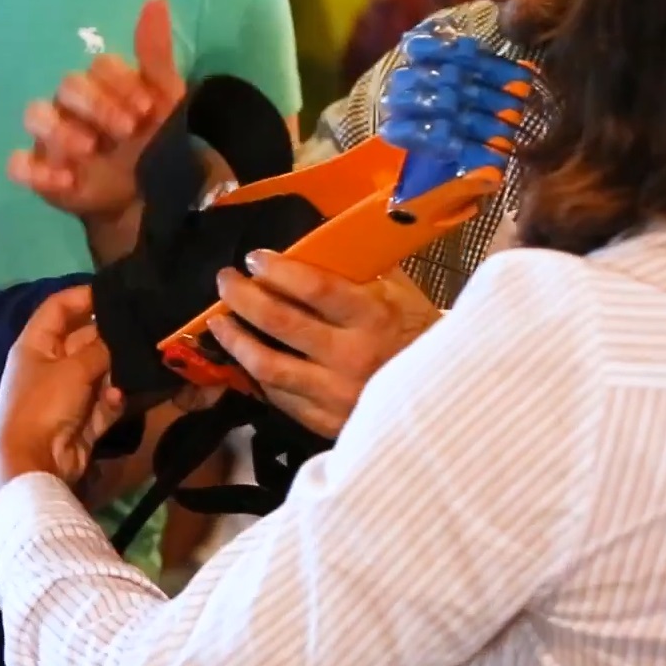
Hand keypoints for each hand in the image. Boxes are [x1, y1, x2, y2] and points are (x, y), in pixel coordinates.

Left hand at [0, 286, 125, 496]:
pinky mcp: (81, 421)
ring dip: (116, 370)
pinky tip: (118, 398)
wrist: (33, 464)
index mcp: (35, 345)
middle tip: (144, 327)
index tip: (116, 291)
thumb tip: (119, 338)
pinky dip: (111, 400)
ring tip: (142, 361)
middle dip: (111, 336)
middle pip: (84, 340)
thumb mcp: (73, 369)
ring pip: (99, 372)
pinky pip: (102, 402)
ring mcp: (65, 395)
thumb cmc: (44, 405)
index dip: (83, 296)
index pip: (58, 308)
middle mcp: (49, 365)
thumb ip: (100, 349)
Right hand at [9, 0, 186, 219]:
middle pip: (67, 86)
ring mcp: (52, 137)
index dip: (122, 84)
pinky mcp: (42, 174)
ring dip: (60, 130)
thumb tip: (156, 0)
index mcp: (99, 84)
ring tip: (89, 150)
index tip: (148, 110)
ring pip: (34, 115)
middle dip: (98, 105)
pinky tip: (65, 180)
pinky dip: (34, 171)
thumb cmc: (152, 139)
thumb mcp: (164, 98)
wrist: (151, 192)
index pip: (99, 67)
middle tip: (128, 130)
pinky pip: (18, 164)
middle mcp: (70, 105)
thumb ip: (155, 53)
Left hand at [209, 251, 440, 437]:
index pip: (314, 287)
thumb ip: (361, 273)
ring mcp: (336, 394)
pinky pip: (278, 396)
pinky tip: (244, 357)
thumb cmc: (422, 338)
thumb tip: (317, 242)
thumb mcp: (401, 296)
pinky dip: (256, 373)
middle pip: (280, 322)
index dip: (277, 270)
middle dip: (243, 297)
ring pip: (267, 365)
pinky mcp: (325, 422)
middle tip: (225, 281)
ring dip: (235, 340)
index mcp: (374, 317)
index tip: (254, 258)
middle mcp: (352, 357)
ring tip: (218, 321)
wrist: (447, 400)